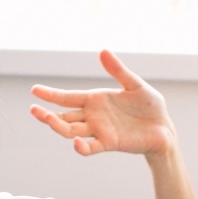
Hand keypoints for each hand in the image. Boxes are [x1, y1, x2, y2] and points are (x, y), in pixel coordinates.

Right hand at [29, 50, 174, 155]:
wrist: (164, 128)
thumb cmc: (150, 106)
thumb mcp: (134, 84)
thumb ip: (118, 70)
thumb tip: (102, 51)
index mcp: (95, 100)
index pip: (67, 97)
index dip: (51, 94)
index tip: (35, 90)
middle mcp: (93, 116)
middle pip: (64, 116)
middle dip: (47, 114)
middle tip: (33, 110)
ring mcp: (99, 130)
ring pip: (71, 130)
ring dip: (58, 126)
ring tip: (47, 119)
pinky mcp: (109, 143)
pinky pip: (91, 147)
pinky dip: (81, 147)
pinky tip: (75, 142)